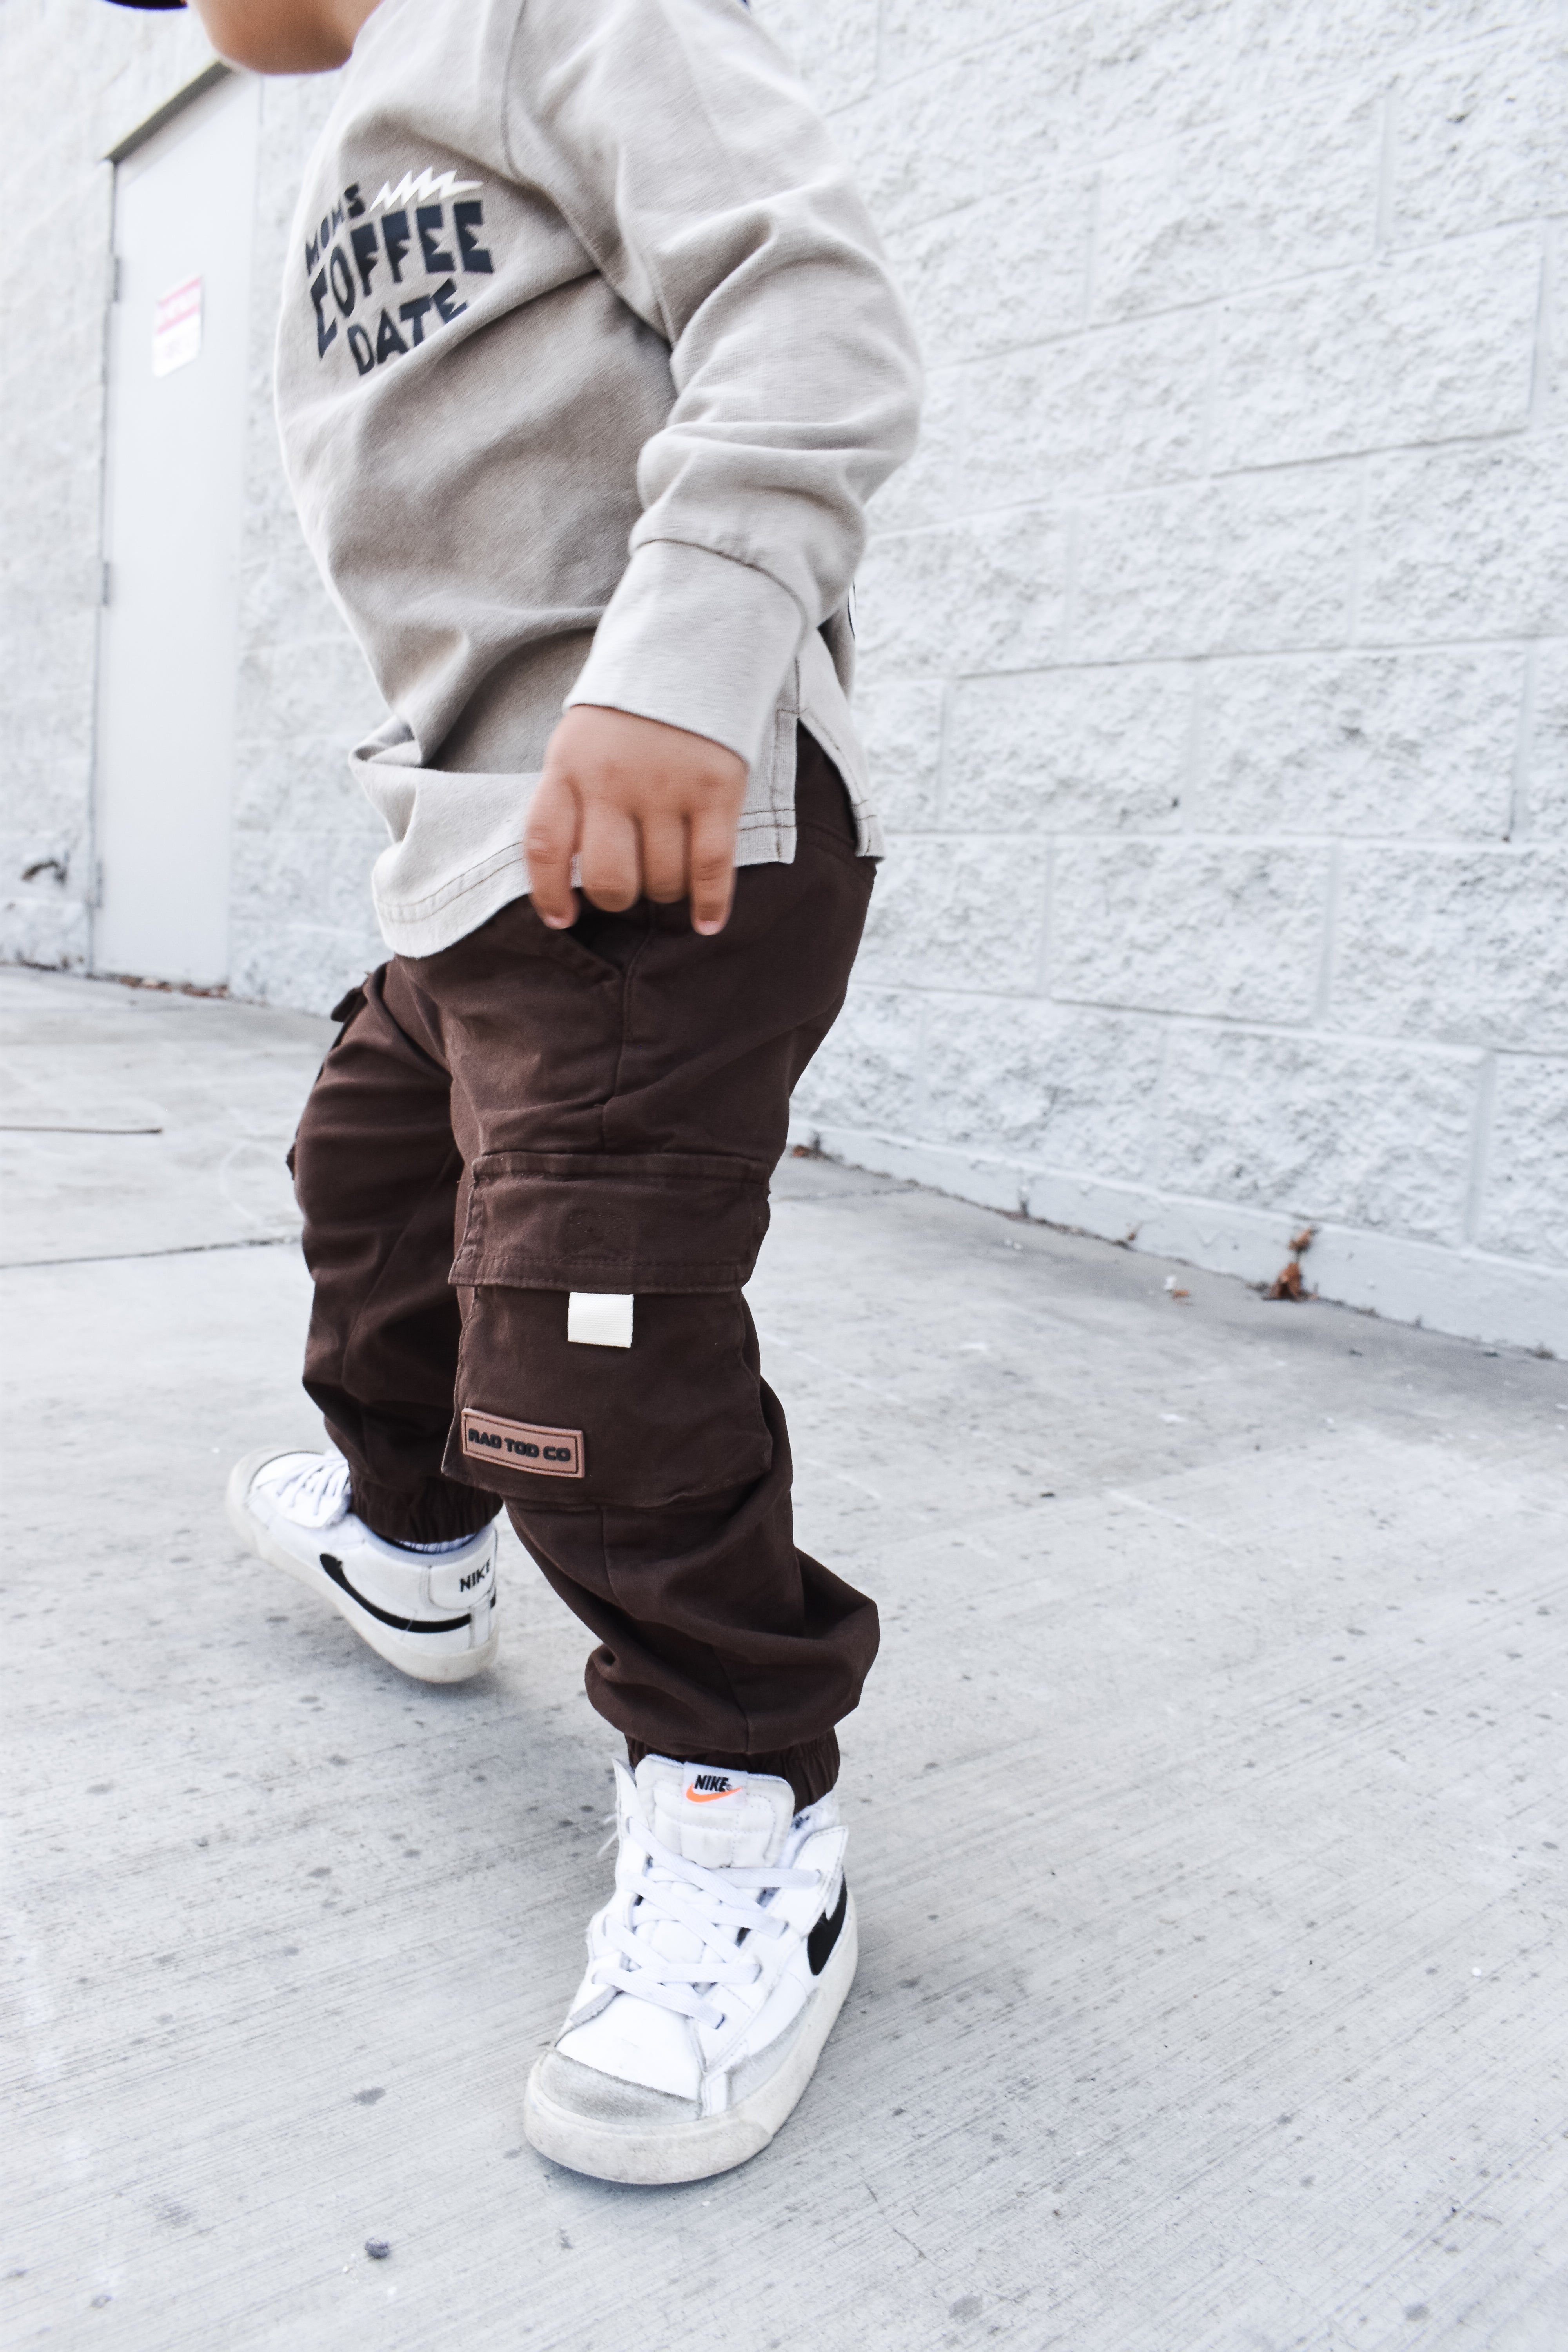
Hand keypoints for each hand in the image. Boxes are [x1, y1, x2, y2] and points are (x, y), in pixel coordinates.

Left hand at [525, 706, 747, 934]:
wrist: (691, 645)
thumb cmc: (627, 713)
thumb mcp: (578, 743)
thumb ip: (570, 799)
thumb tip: (571, 877)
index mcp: (569, 766)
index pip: (545, 846)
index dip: (549, 894)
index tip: (560, 918)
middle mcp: (614, 779)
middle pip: (609, 877)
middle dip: (617, 897)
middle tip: (628, 886)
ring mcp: (667, 785)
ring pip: (662, 878)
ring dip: (664, 893)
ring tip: (667, 877)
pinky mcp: (717, 789)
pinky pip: (711, 866)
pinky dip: (711, 903)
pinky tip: (707, 922)